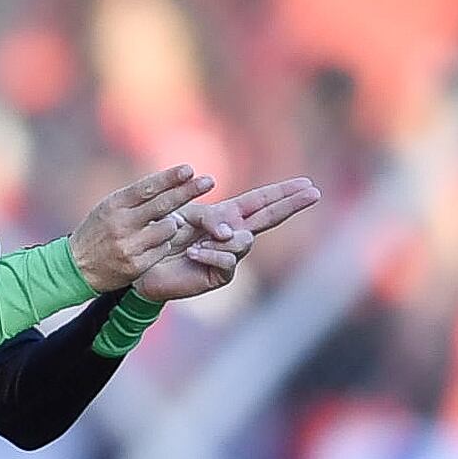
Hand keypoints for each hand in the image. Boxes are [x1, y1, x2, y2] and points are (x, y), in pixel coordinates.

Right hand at [68, 165, 216, 293]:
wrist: (76, 267)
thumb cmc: (98, 231)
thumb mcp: (109, 209)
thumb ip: (136, 199)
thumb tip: (172, 183)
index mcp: (114, 205)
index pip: (147, 187)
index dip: (170, 178)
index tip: (189, 169)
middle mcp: (121, 224)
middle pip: (163, 205)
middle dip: (188, 191)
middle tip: (209, 181)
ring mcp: (129, 246)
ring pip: (168, 229)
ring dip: (171, 226)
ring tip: (160, 227)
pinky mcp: (136, 265)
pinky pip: (164, 249)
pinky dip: (163, 244)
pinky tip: (152, 245)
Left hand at [127, 177, 324, 303]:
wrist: (143, 265)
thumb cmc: (162, 238)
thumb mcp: (185, 216)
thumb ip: (209, 218)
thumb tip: (231, 232)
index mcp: (228, 216)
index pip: (261, 201)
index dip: (282, 193)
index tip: (305, 183)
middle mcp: (234, 235)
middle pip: (269, 217)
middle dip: (291, 204)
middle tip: (314, 192)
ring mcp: (229, 256)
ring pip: (244, 241)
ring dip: (221, 238)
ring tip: (194, 242)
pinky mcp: (219, 276)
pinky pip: (226, 260)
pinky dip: (209, 254)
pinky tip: (192, 254)